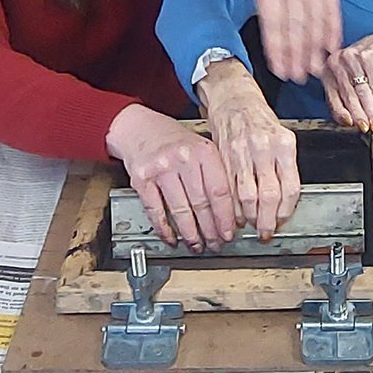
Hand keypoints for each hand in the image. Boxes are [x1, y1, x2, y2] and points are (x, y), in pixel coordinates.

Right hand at [105, 105, 233, 250]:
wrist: (140, 127)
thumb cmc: (174, 141)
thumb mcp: (201, 148)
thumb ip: (216, 173)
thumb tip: (232, 210)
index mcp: (203, 151)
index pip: (220, 191)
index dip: (226, 217)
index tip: (229, 232)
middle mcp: (183, 158)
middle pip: (201, 203)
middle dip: (210, 230)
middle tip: (216, 244)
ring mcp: (161, 168)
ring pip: (180, 211)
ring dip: (190, 234)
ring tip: (197, 245)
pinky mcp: (141, 179)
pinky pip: (155, 211)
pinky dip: (164, 229)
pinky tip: (172, 238)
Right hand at [198, 59, 299, 240]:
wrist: (234, 99)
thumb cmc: (259, 120)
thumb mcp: (281, 138)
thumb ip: (283, 168)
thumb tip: (282, 204)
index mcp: (285, 144)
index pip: (290, 187)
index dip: (285, 211)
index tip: (280, 222)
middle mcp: (265, 146)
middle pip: (269, 195)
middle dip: (266, 220)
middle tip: (264, 231)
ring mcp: (242, 150)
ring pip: (247, 195)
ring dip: (247, 216)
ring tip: (248, 224)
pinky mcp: (223, 154)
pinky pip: (229, 187)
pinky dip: (230, 204)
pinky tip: (233, 212)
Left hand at [248, 0, 340, 83]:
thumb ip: (268, 17)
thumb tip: (278, 53)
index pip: (274, 24)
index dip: (278, 50)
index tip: (280, 71)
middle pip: (296, 27)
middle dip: (297, 55)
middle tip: (298, 77)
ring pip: (315, 22)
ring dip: (315, 49)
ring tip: (313, 70)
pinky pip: (331, 11)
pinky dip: (332, 32)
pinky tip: (330, 49)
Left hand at [322, 32, 372, 131]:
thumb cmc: (367, 64)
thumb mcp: (352, 78)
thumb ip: (345, 96)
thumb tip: (347, 120)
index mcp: (328, 67)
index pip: (332, 95)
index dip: (341, 112)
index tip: (350, 124)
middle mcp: (337, 59)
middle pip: (347, 94)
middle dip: (358, 114)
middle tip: (365, 127)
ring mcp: (353, 56)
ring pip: (361, 90)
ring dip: (369, 109)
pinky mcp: (369, 55)